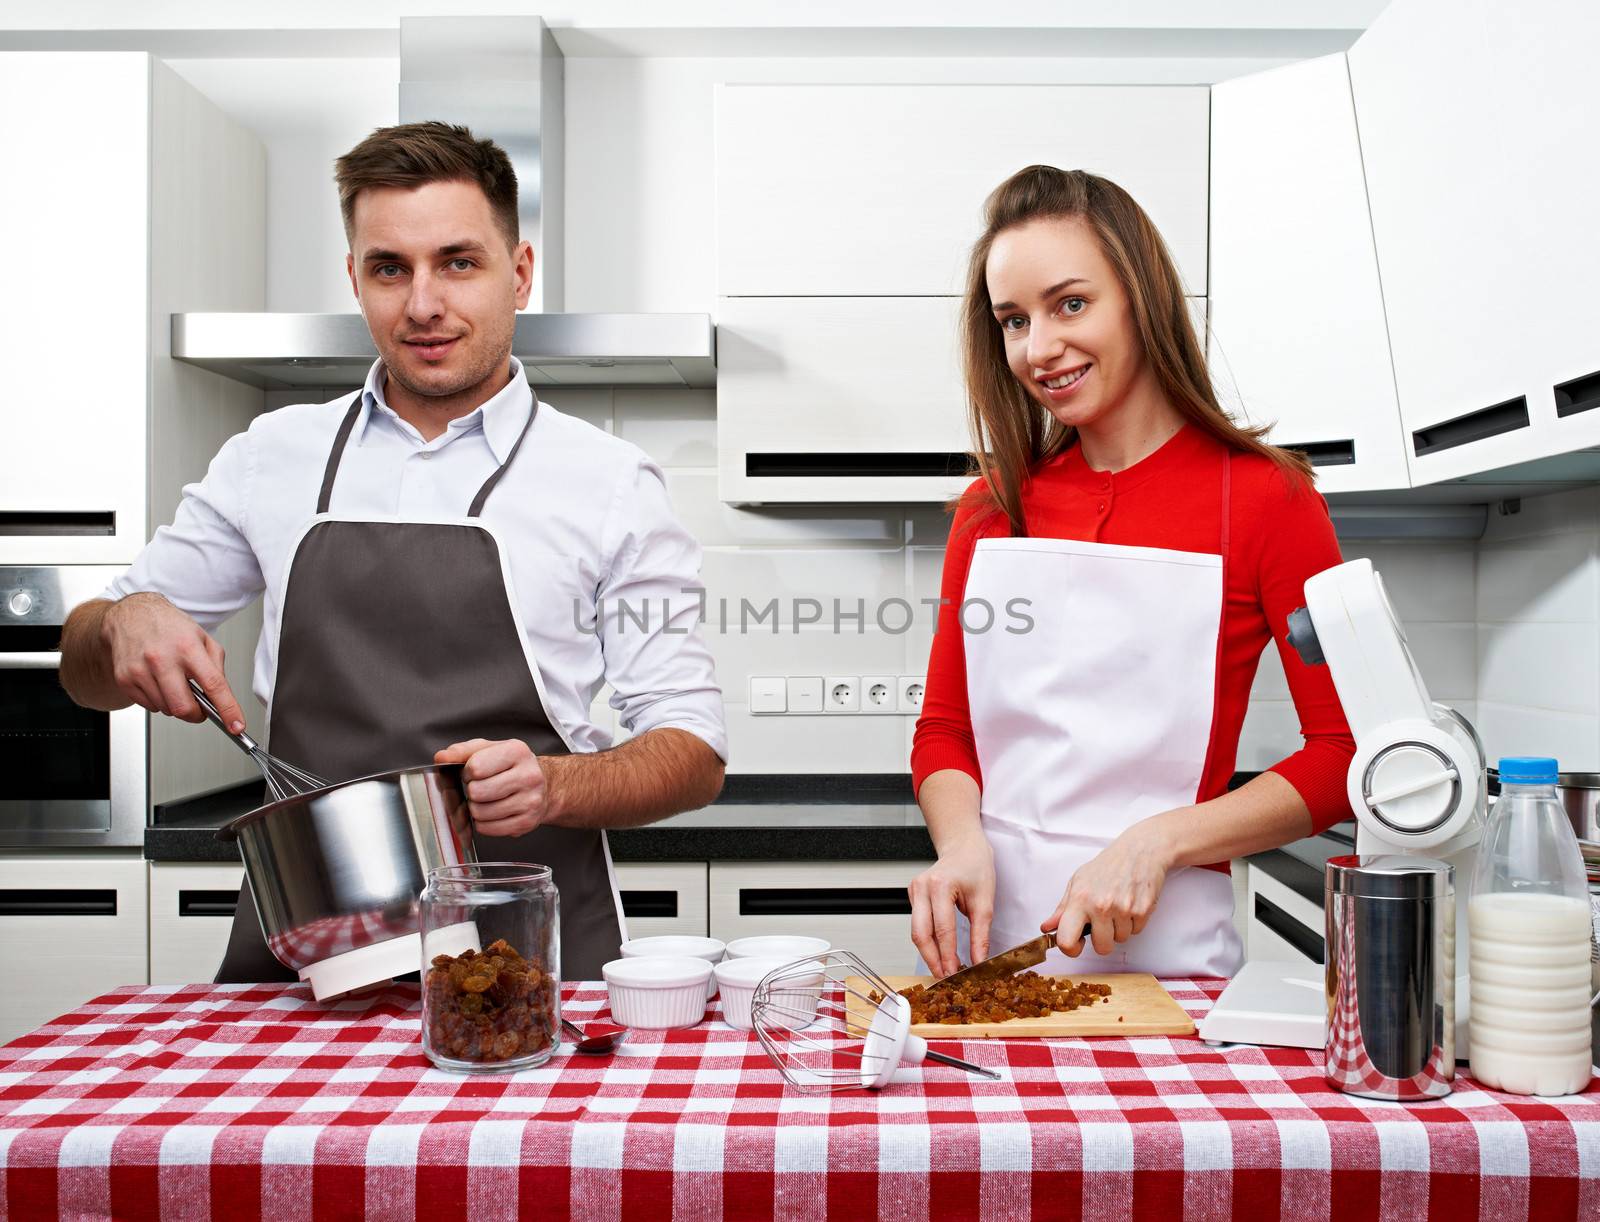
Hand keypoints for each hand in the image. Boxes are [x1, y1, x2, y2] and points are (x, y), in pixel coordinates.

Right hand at [101, 592, 244, 729]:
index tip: (236, 725)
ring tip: (174, 684)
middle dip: (196, 714)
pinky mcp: (125, 680)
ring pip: (166, 710)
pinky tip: (158, 682)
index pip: (213, 685)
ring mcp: (140, 671)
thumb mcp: (202, 638)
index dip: (227, 709)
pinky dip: (159, 701)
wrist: (132, 616)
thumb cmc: (169, 626)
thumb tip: (221, 696)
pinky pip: (149, 707)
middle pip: (183, 707)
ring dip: (176, 705)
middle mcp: (162, 659)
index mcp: (188, 648)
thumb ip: (216, 666)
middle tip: (200, 708)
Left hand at [434, 738, 548, 836]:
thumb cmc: (511, 767)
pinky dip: (483, 823)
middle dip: (472, 791)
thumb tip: (441, 757)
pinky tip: (493, 812)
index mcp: (517, 752)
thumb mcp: (489, 750)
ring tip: (487, 800)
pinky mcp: (527, 822)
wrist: (544, 786)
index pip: (475, 767)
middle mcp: (528, 776)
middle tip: (480, 788)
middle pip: (477, 792)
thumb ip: (462, 751)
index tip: (474, 772)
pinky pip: (487, 828)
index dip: (467, 772)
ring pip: (480, 812)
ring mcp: (530, 801)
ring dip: (476, 808)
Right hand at [908, 832, 994, 976]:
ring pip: (916, 931)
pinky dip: (928, 940)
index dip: (948, 955)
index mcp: (940, 886)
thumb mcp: (985, 902)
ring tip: (943, 969)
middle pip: (920, 934)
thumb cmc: (975, 867)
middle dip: (932, 959)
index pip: (942, 929)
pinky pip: (918, 924)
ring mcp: (914, 891)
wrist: (964, 848)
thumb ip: (980, 935)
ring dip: (929, 953)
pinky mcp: (913, 896)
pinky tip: (939, 952)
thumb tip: (978, 961)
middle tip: (944, 977)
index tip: (956, 973)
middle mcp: (922, 887)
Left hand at [1041, 819, 1174, 956]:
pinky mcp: (1143, 910)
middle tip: (1103, 920)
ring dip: (1119, 929)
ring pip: (1120, 940)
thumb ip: (1062, 909)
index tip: (1077, 943)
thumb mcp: (1078, 882)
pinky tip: (1130, 904)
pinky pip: (1136, 932)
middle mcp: (1101, 906)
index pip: (1066, 940)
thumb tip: (1047, 928)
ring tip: (1118, 906)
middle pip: (1102, 948)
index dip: (1071, 949)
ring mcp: (1124, 909)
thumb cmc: (1107, 866)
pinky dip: (1133, 922)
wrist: (1139, 850)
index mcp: (1080, 899)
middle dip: (1102, 939)